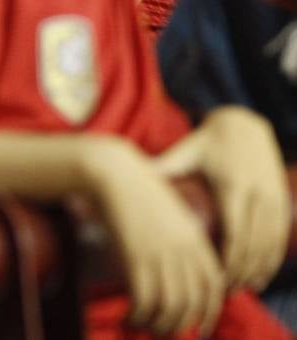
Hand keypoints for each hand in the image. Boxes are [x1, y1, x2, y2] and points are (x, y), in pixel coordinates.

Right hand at [83, 136, 224, 335]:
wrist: (113, 171)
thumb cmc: (135, 188)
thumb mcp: (168, 212)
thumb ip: (178, 237)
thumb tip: (173, 263)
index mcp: (196, 240)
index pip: (213, 287)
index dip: (208, 312)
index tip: (197, 327)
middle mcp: (184, 250)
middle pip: (192, 303)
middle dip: (178, 326)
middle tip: (162, 334)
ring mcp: (161, 254)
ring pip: (170, 306)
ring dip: (158, 326)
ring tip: (142, 328)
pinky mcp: (136, 256)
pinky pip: (145, 299)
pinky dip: (139, 316)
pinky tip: (129, 318)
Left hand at [157, 107, 288, 291]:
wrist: (244, 124)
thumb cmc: (206, 142)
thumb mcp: (185, 152)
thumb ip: (162, 167)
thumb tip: (133, 177)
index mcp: (231, 186)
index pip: (234, 233)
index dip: (228, 261)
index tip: (215, 279)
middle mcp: (257, 193)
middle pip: (253, 244)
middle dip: (240, 272)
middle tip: (222, 291)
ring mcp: (273, 197)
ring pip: (270, 244)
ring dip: (257, 270)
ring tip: (239, 288)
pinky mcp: (282, 200)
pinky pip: (280, 237)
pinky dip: (272, 259)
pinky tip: (260, 276)